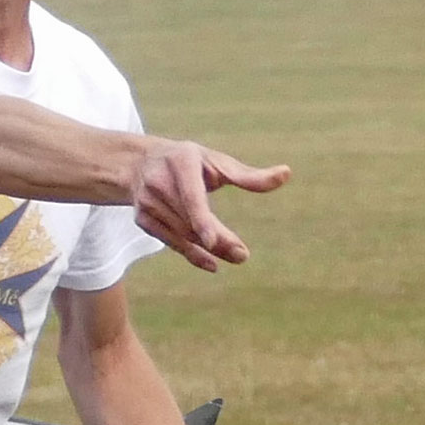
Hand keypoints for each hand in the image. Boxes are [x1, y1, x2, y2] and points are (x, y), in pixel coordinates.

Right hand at [130, 140, 288, 271]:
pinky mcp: (141, 218)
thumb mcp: (216, 162)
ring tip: (236, 254)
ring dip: (210, 248)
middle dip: (218, 239)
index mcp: (180, 161)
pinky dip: (192, 255)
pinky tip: (212, 263)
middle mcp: (158, 181)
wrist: (138, 163)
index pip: (191, 196)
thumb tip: (287, 173)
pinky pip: (170, 242)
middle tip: (243, 255)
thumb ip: (249, 175)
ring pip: (183, 234)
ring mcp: (146, 201)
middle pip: (191, 220)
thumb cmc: (188, 162)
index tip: (213, 241)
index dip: (201, 219)